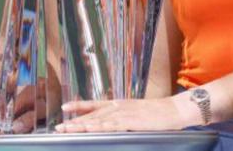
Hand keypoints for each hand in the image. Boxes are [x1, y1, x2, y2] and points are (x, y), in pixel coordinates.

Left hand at [55, 96, 191, 132]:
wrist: (174, 111)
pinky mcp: (131, 121)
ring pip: (98, 119)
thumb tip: (112, 124)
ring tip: (67, 129)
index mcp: (120, 104)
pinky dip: (98, 126)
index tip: (64, 107)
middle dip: (74, 120)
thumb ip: (123, 118)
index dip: (79, 106)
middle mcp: (119, 106)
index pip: (95, 104)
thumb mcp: (137, 113)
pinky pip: (111, 124)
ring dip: (81, 124)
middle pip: (92, 113)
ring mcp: (125, 112)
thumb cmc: (158, 115)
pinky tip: (88, 128)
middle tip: (58, 127)